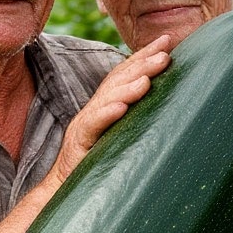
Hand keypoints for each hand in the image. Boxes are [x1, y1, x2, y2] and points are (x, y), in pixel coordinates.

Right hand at [50, 35, 171, 183]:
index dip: (144, 55)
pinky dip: (106, 115)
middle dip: (142, 64)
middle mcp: (94, 111)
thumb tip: (170, 115)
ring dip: (128, 87)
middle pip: (117, 80)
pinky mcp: (78, 144)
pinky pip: (92, 127)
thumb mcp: (121, 140)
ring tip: (148, 79)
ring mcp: (84, 126)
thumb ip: (137, 124)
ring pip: (106, 100)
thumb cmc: (95, 167)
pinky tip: (121, 108)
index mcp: (105, 107)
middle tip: (166, 54)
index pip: (124, 75)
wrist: (61, 191)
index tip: (166, 40)